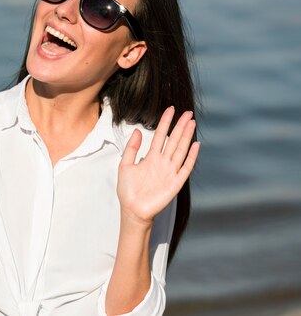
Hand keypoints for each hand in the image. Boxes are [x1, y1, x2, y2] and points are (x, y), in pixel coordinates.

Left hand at [117, 107, 199, 226]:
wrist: (132, 210)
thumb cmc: (128, 190)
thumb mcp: (125, 165)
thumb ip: (131, 148)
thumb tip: (136, 130)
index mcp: (151, 158)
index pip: (160, 136)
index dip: (165, 123)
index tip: (170, 110)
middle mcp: (162, 162)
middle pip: (174, 140)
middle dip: (180, 126)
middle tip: (187, 112)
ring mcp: (170, 171)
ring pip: (180, 150)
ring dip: (187, 137)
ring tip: (192, 123)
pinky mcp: (175, 183)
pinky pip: (186, 167)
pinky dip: (191, 157)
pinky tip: (196, 145)